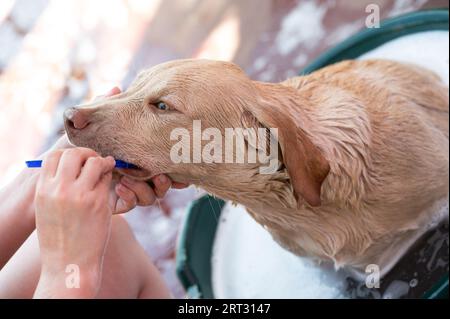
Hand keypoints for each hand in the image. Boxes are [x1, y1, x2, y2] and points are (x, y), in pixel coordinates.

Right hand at [34, 148, 115, 297]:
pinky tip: (112, 183)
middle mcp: (59, 189)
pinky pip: (107, 179)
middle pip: (74, 154)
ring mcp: (80, 195)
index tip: (78, 160)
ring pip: (94, 162)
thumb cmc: (58, 236)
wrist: (69, 263)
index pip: (54, 156)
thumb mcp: (47, 208)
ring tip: (105, 169)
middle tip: (95, 160)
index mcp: (43, 190)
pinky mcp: (99, 202)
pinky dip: (110, 178)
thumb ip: (54, 186)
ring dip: (101, 163)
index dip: (68, 154)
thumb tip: (70, 165)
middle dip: (87, 154)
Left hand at [52, 87, 188, 214]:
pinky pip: (135, 203)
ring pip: (151, 196)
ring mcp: (128, 190)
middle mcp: (136, 175)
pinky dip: (131, 195)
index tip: (181, 168)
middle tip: (161, 176)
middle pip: (162, 183)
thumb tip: (117, 88)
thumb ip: (104, 108)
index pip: (161, 163)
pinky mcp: (119, 202)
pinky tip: (119, 186)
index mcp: (136, 157)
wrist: (57, 169)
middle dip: (166, 182)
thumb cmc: (74, 145)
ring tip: (127, 179)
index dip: (174, 167)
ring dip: (145, 188)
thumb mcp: (92, 124)